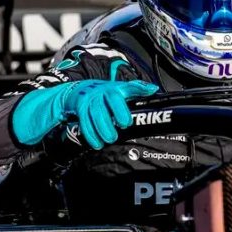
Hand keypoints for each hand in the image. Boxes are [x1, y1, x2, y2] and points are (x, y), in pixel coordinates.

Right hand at [12, 79, 158, 149]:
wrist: (78, 91)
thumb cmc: (104, 93)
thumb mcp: (120, 89)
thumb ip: (136, 89)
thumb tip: (153, 89)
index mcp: (113, 88)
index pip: (121, 91)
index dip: (125, 103)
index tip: (127, 121)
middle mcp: (100, 92)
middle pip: (104, 106)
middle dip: (110, 121)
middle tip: (118, 131)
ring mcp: (88, 100)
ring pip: (93, 115)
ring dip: (101, 129)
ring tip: (109, 140)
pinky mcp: (80, 108)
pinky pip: (84, 122)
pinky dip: (90, 134)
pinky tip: (97, 143)